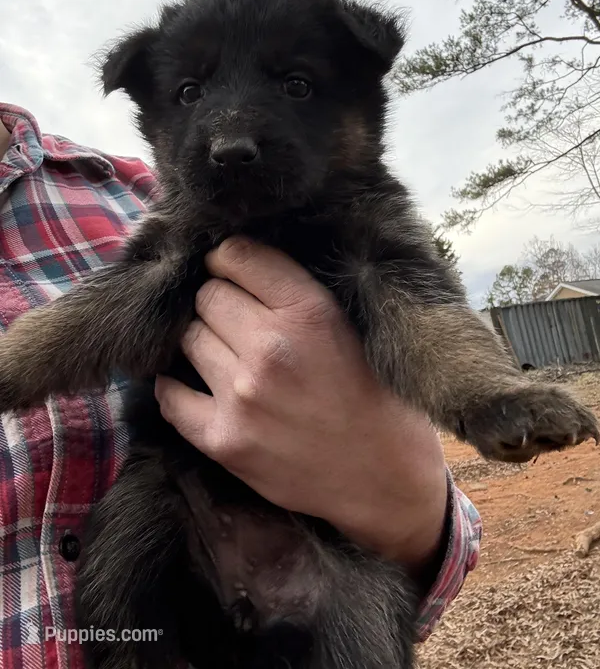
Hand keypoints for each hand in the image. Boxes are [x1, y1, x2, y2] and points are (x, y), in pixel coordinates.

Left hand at [156, 237, 447, 574]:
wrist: (385, 479)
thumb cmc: (376, 397)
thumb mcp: (350, 326)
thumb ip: (297, 293)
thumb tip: (237, 262)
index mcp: (309, 312)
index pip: (235, 255)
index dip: (228, 259)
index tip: (231, 271)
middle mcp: (270, 349)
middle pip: (206, 297)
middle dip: (217, 302)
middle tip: (236, 321)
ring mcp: (242, 396)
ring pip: (187, 339)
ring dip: (203, 343)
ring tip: (226, 356)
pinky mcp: (223, 440)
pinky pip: (169, 395)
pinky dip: (177, 387)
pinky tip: (198, 386)